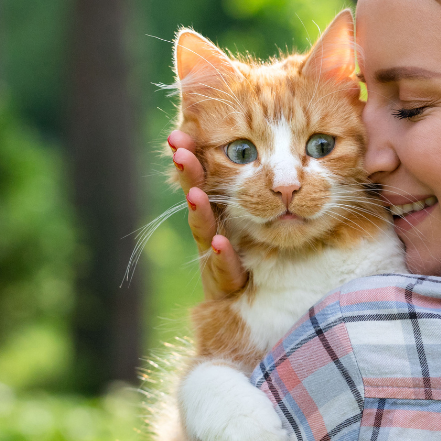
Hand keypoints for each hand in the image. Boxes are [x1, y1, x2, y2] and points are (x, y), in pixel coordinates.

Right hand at [168, 130, 247, 299]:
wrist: (252, 307)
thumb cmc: (253, 254)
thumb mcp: (257, 216)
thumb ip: (256, 185)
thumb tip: (261, 147)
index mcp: (218, 209)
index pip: (203, 177)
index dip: (191, 155)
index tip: (179, 134)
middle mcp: (212, 230)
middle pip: (197, 198)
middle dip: (189, 174)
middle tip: (179, 150)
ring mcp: (215, 256)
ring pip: (205, 230)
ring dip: (199, 211)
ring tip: (194, 193)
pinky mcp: (225, 283)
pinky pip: (224, 268)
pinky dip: (221, 254)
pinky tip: (219, 242)